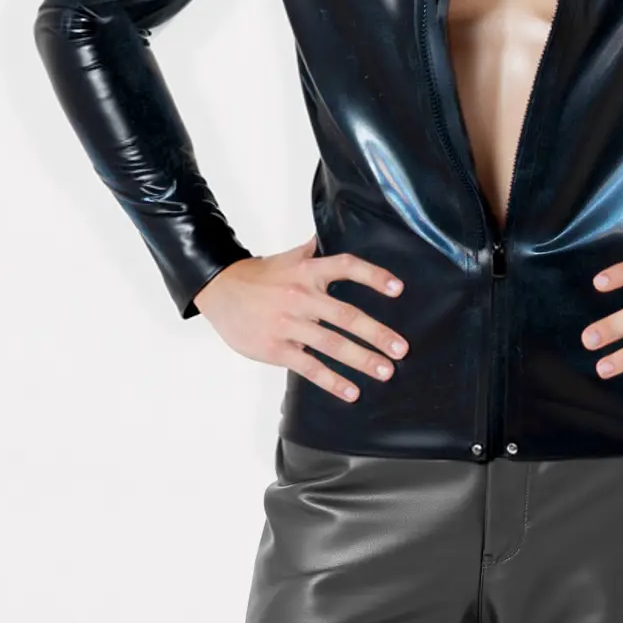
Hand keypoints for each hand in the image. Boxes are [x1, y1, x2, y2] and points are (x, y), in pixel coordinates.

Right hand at [193, 236, 409, 402]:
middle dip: (377, 334)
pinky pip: (309, 367)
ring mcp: (288, 324)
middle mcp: (301, 296)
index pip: (347, 267)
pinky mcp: (276, 348)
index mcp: (308, 271)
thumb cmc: (260, 276)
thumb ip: (315, 249)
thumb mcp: (290, 257)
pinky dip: (332, 381)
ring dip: (362, 360)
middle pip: (347, 316)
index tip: (398, 289)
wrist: (220, 290)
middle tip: (402, 349)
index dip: (374, 276)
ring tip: (386, 371)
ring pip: (332, 345)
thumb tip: (334, 230)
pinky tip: (351, 392)